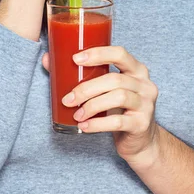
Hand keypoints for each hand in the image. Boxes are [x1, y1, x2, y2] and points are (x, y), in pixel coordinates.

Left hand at [41, 47, 159, 163]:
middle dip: (87, 88)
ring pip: (118, 97)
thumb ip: (81, 74)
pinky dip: (97, 124)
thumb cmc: (118, 108)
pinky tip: (84, 127)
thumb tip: (47, 58)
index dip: (98, 53)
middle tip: (68, 99)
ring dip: (92, 106)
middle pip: (115, 79)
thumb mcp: (104, 89)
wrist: (140, 140)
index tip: (75, 59)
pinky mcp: (142, 124)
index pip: (120, 53)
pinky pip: (118, 121)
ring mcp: (146, 104)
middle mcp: (145, 84)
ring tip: (76, 114)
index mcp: (136, 69)